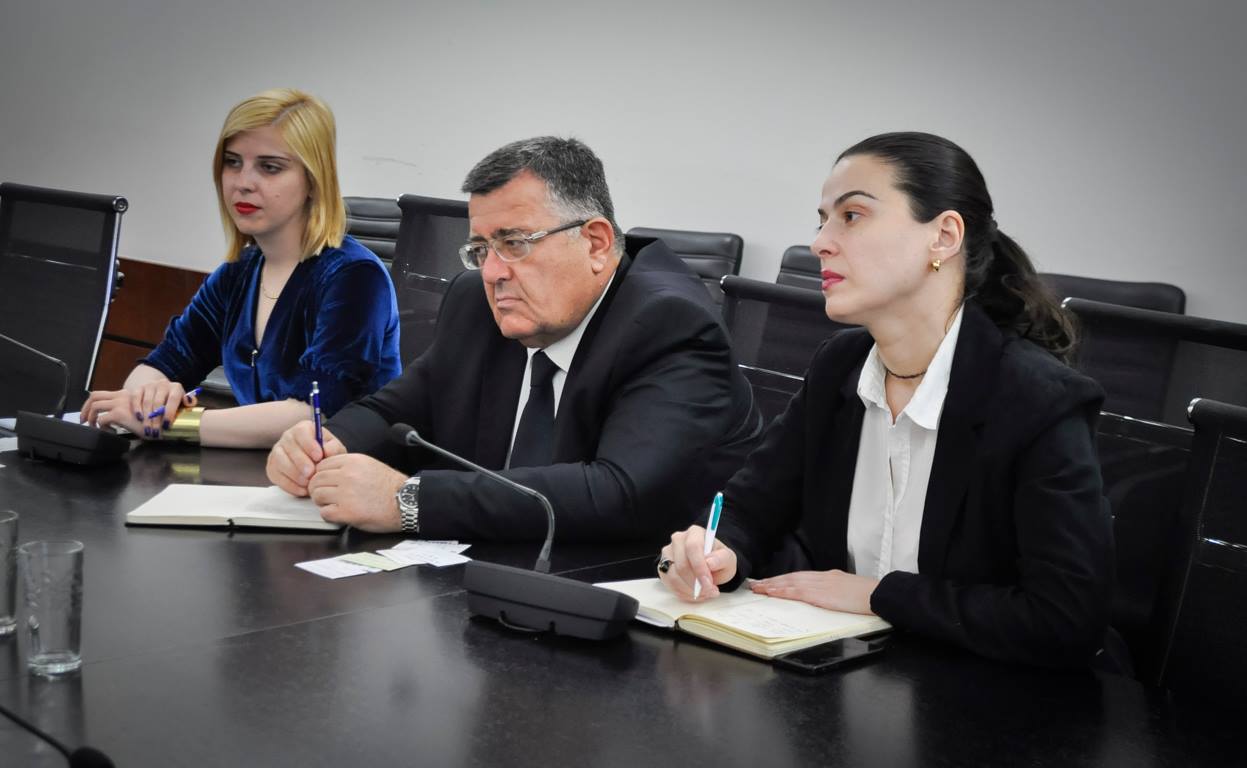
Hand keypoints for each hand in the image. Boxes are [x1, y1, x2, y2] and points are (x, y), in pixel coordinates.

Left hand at [82, 382, 194, 437]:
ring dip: (91, 417)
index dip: (92, 404)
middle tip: (84, 421)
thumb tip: (129, 418)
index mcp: (128, 394)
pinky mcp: (121, 413)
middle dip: (85, 409)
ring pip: (95, 405)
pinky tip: (110, 432)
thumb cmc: (162, 419)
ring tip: (93, 427)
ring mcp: (121, 403)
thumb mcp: (147, 412)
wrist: (169, 422)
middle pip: (94, 396)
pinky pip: (102, 419)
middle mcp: (123, 395)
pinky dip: (102, 427)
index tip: (90, 416)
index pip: (103, 393)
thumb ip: (136, 410)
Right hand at [266, 421, 345, 495]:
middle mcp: (287, 438)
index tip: (319, 456)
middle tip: (311, 473)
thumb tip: (327, 451)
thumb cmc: (327, 454)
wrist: (319, 466)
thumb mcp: (334, 448)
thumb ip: (333, 448)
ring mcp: (277, 452)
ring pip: (280, 461)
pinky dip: (289, 485)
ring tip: (307, 483)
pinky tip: (302, 490)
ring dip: (293, 474)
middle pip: (289, 446)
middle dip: (300, 461)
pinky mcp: (272, 467)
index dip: (309, 444)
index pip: (301, 432)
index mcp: (303, 429)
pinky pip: (277, 476)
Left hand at [306, 453, 405, 531]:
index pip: (321, 465)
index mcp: (352, 462)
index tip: (326, 482)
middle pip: (316, 480)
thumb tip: (329, 472)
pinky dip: (329, 515)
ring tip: (334, 505)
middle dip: (318, 489)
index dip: (321, 475)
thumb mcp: (369, 465)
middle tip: (326, 496)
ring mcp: (346, 494)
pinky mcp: (346, 512)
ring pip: (317, 495)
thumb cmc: (390, 487)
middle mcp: (347, 475)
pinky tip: (339, 514)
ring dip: (323, 502)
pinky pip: (324, 512)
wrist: (406, 502)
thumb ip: (348, 466)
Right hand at [658, 525, 737, 601]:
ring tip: (704, 592)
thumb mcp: (728, 559)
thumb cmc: (717, 560)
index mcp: (695, 533)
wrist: (710, 566)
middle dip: (696, 583)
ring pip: (673, 577)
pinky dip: (684, 593)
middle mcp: (678, 540)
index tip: (708, 583)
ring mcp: (668, 554)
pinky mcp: (663, 568)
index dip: (699, 567)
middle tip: (709, 591)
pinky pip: (670, 584)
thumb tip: (710, 563)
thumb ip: (722, 559)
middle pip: (681, 565)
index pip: (692, 547)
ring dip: (690, 590)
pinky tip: (695, 593)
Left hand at [749, 570, 879, 614]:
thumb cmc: (868, 596)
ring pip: (791, 582)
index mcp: (829, 577)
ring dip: (773, 585)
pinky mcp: (821, 594)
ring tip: (759, 588)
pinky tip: (772, 593)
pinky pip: (797, 591)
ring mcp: (821, 584)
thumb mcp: (848, 590)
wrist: (878, 594)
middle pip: (792, 577)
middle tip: (757, 584)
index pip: (801, 577)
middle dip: (773, 581)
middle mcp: (822, 577)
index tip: (771, 582)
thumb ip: (834, 591)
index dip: (784, 579)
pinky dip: (783, 591)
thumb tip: (824, 597)